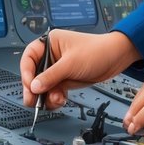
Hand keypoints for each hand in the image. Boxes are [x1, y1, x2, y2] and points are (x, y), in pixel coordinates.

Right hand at [21, 30, 140, 109]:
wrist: (116, 58)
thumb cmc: (97, 51)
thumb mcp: (71, 63)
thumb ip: (51, 76)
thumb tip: (34, 86)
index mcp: (49, 43)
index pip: (29, 58)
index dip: (26, 72)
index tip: (29, 85)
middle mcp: (51, 56)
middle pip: (33, 75)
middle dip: (34, 89)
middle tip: (33, 101)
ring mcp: (58, 69)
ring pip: (43, 87)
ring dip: (46, 96)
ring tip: (55, 100)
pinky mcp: (64, 80)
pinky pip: (53, 92)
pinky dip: (55, 98)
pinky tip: (61, 100)